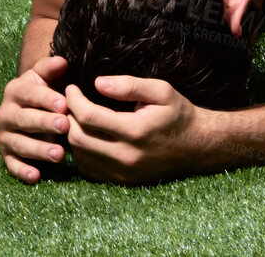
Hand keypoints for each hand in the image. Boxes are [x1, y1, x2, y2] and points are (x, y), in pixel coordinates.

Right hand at [0, 54, 71, 182]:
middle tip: (65, 126)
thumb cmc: (42, 91)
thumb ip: (51, 68)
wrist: (27, 108)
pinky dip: (23, 171)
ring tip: (60, 154)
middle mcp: (5, 113)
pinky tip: (36, 176)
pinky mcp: (6, 155)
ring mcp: (4, 136)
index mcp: (14, 90)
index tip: (64, 105)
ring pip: (20, 144)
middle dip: (45, 123)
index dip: (46, 99)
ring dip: (39, 150)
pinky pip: (12, 165)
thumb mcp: (44, 76)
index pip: (30, 94)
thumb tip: (62, 61)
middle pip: (25, 119)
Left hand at [65, 75, 206, 184]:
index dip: (74, 99)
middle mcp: (126, 156)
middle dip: (68, 116)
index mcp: (135, 131)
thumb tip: (97, 82)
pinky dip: (81, 152)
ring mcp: (122, 172)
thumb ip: (129, 85)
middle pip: (78, 138)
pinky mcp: (122, 181)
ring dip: (72, 134)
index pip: (89, 116)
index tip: (71, 87)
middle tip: (69, 101)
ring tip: (76, 116)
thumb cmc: (178, 114)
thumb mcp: (161, 90)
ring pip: (80, 155)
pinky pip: (88, 169)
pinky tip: (88, 135)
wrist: (196, 146)